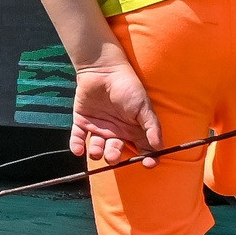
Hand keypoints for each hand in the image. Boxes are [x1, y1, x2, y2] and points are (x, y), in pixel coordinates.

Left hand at [72, 50, 162, 166]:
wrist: (103, 70)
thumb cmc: (128, 87)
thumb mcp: (144, 106)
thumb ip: (151, 126)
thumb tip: (159, 147)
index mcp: (133, 130)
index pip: (143, 150)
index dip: (147, 159)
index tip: (148, 164)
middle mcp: (116, 133)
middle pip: (116, 152)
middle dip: (114, 157)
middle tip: (112, 157)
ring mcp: (98, 128)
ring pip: (97, 148)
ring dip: (96, 152)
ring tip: (97, 151)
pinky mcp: (82, 122)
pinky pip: (78, 138)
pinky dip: (77, 146)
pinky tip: (78, 150)